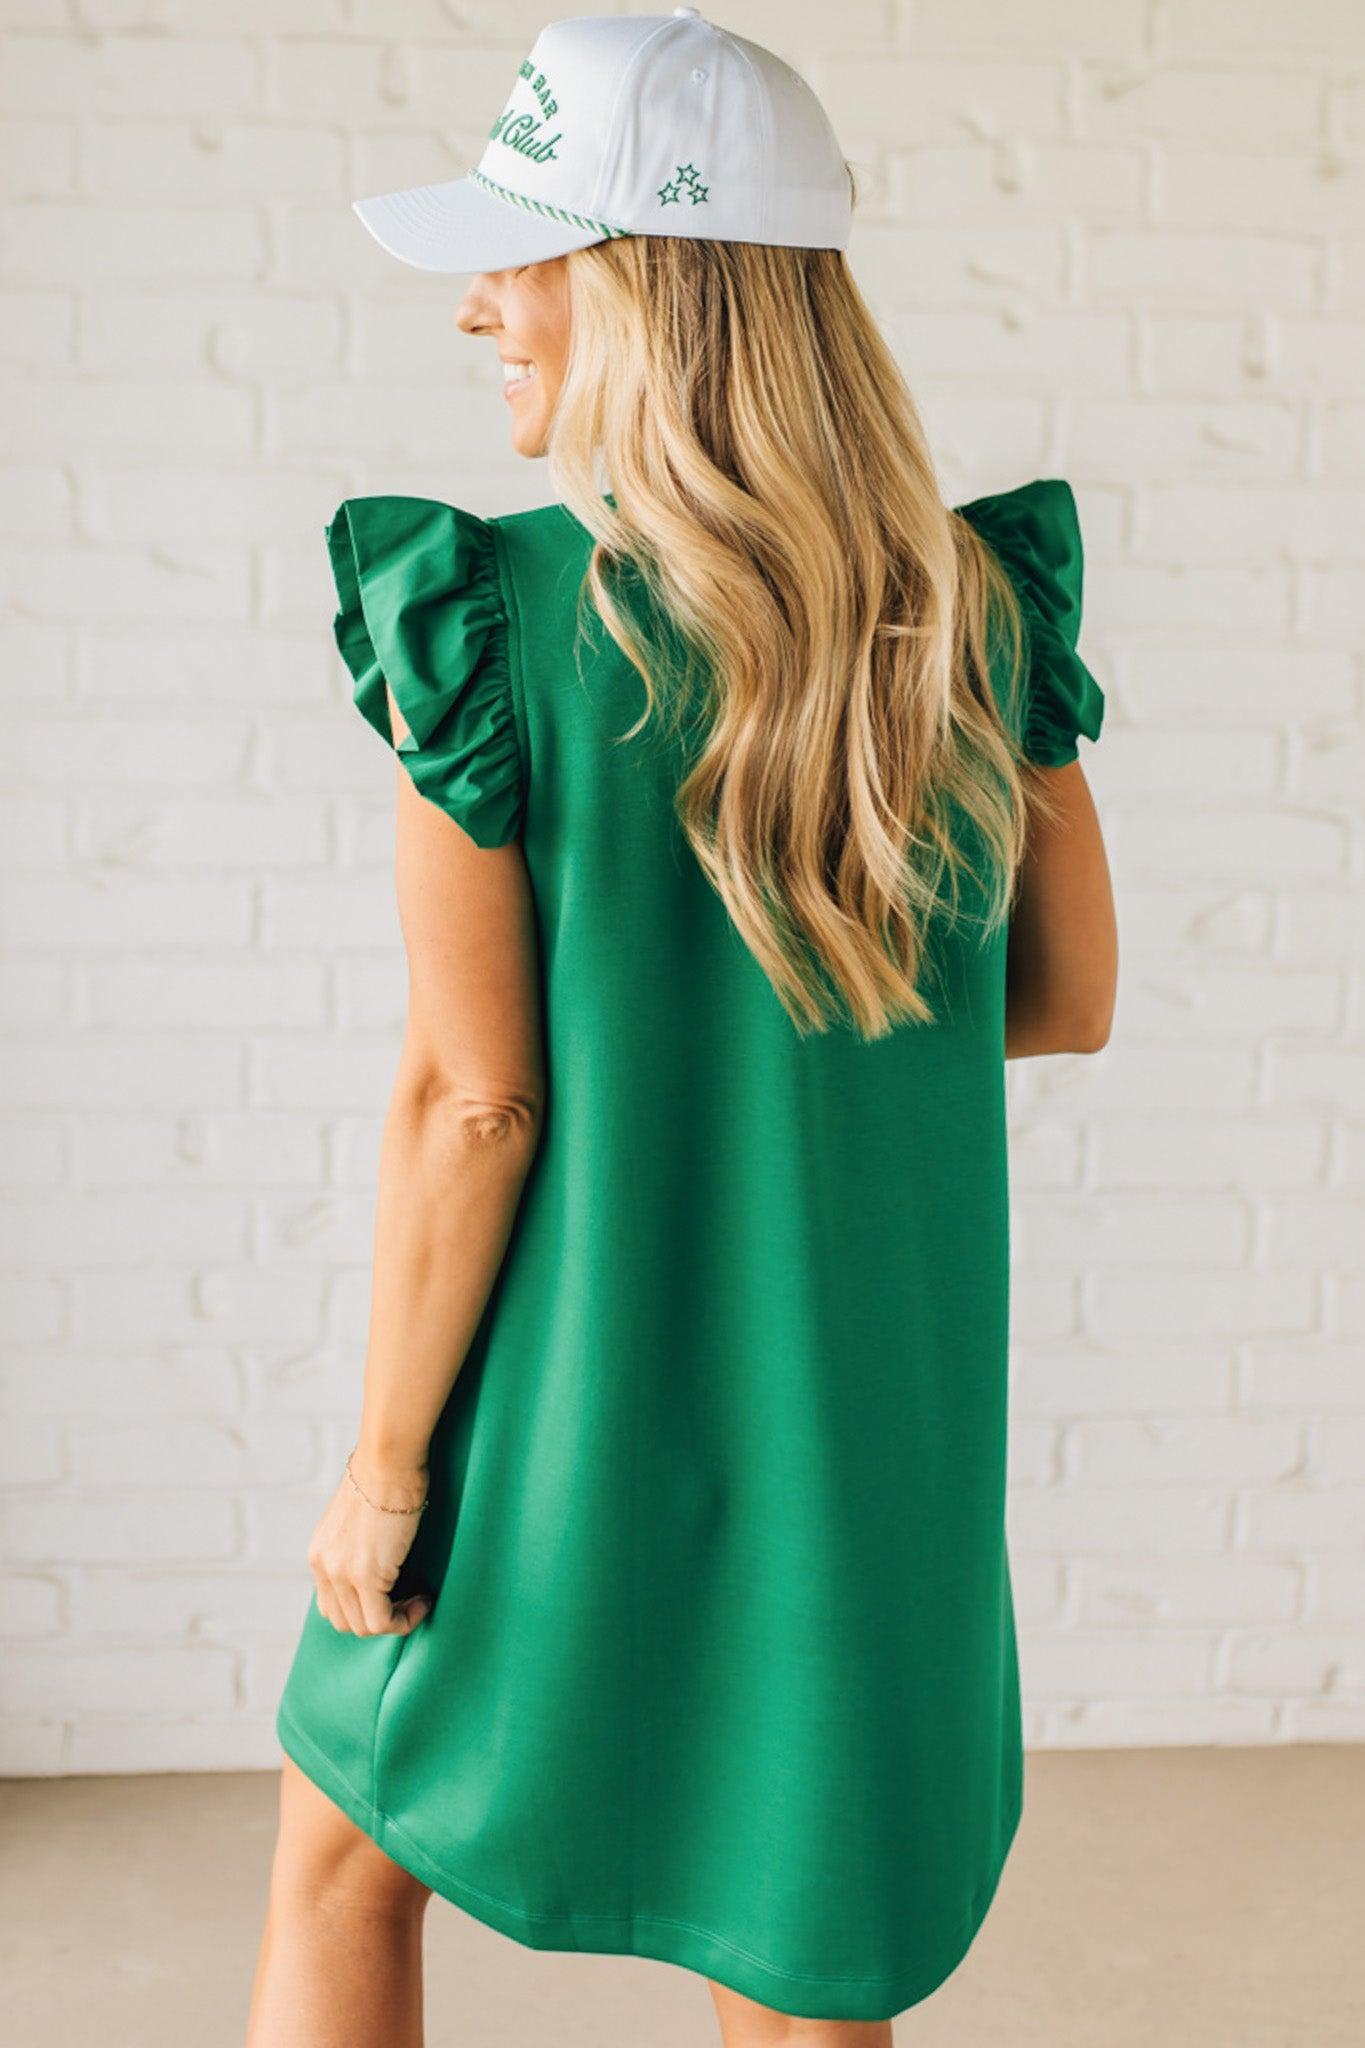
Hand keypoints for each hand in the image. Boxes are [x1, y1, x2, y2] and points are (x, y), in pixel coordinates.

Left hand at [306, 1454, 432, 1636]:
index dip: (362, 1608)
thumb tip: (380, 1556)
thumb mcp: (359, 1516)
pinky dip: (405, 1620)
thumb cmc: (386, 1476)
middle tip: (407, 1601)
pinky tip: (424, 1600)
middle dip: (377, 1619)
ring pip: (363, 1626)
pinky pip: (382, 1622)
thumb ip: (358, 1543)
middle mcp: (324, 1567)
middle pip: (343, 1621)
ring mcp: (342, 1573)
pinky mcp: (367, 1576)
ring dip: (394, 1621)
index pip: (330, 1604)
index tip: (392, 1595)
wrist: (389, 1460)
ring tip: (418, 1600)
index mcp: (320, 1553)